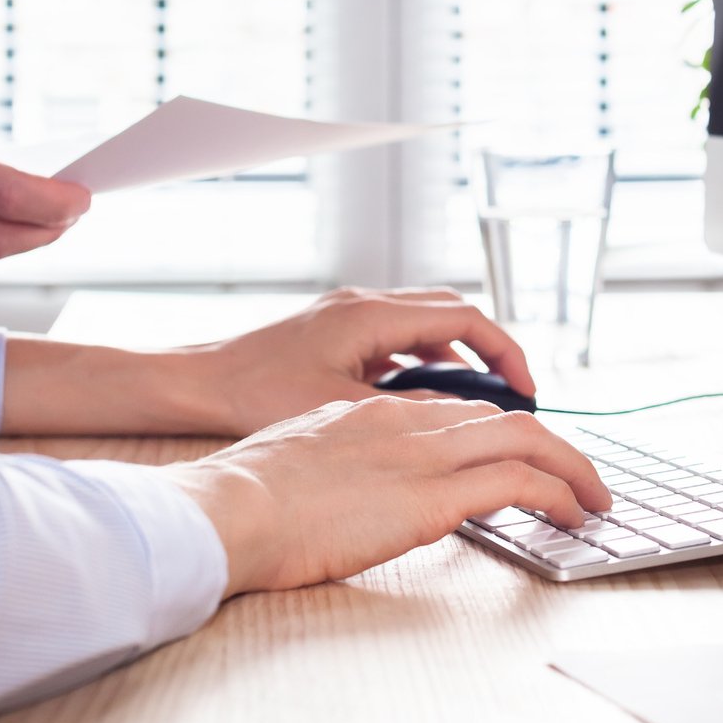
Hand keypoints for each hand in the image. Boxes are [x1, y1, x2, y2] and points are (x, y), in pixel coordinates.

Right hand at [168, 396, 610, 595]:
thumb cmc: (241, 503)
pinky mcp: (434, 495)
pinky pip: (520, 482)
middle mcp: (404, 421)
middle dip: (549, 445)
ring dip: (571, 468)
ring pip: (526, 440)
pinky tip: (574, 515)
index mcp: (368, 413)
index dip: (495, 434)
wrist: (229, 510)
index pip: (453, 411)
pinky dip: (558, 493)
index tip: (516, 456)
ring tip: (593, 498)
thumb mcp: (295, 465)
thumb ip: (334, 467)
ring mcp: (422, 454)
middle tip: (577, 476)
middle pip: (500, 419)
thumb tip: (348, 495)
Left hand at [195, 286, 536, 435]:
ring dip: (457, 356)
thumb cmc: (253, 395)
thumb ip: (407, 408)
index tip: (526, 391)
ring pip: (425, 323)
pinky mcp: (335, 332)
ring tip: (478, 402)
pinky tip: (423, 399)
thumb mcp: (342, 409)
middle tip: (515, 395)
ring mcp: (349, 315)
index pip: (465, 318)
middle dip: (490, 350)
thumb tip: (461, 418)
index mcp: (371, 315)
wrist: (196, 385)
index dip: (505, 353)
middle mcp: (364, 304)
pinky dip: (423, 360)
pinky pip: (397, 337)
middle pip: (452, 313)